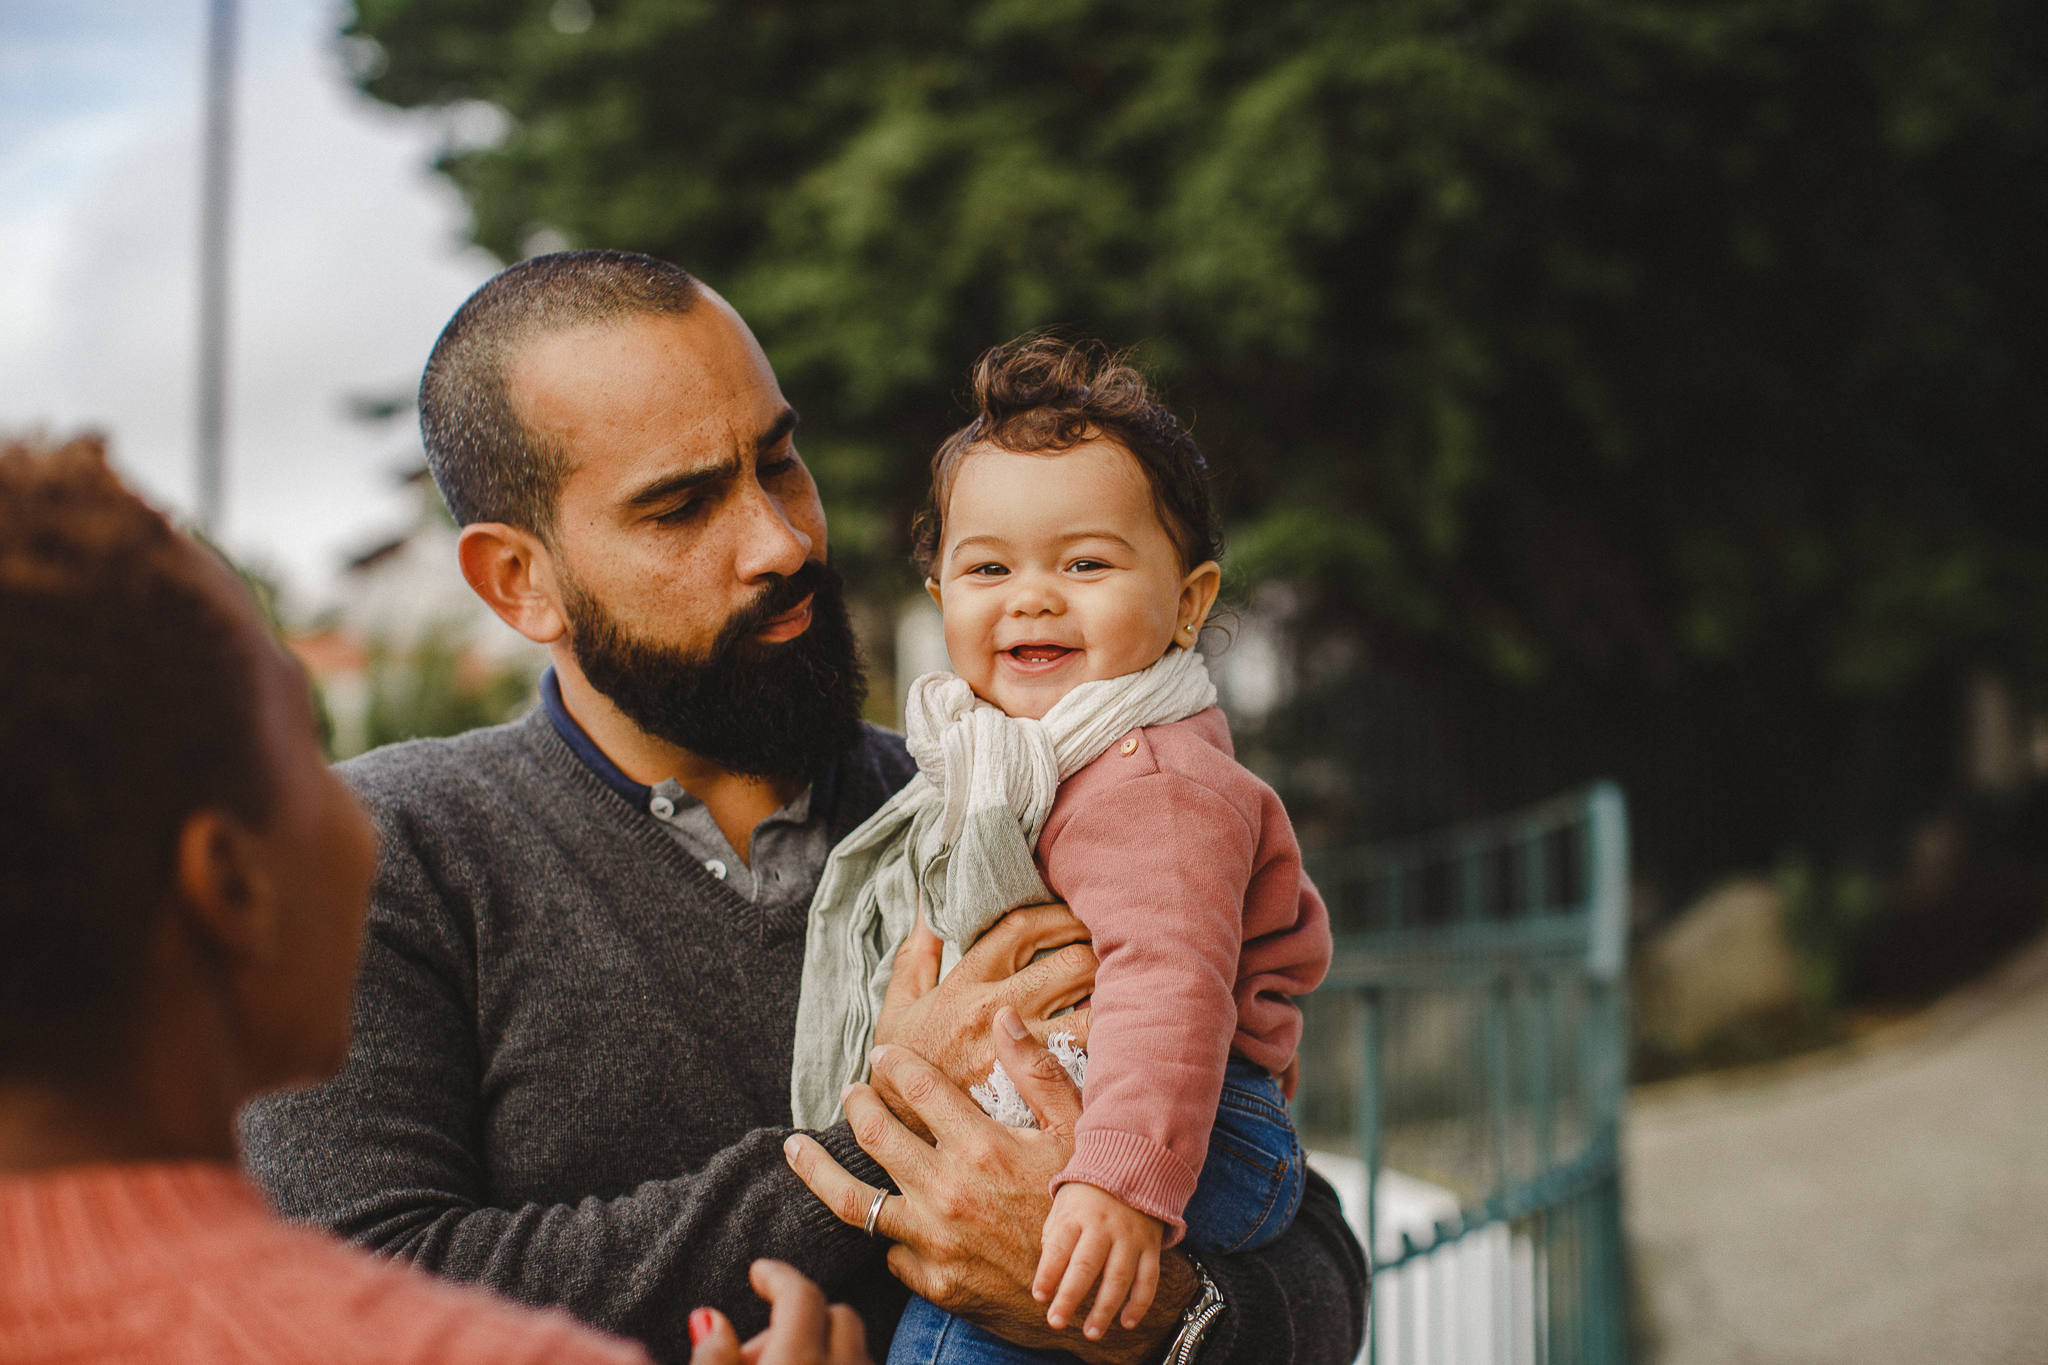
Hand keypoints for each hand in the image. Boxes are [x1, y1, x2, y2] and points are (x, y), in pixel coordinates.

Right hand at [686, 1259, 869, 1364]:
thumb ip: (713, 1358)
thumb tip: (709, 1318)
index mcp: (798, 1362)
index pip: (801, 1295)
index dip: (778, 1276)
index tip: (759, 1271)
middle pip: (837, 1316)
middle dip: (801, 1318)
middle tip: (756, 1351)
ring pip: (855, 1348)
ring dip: (822, 1347)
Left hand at [784, 1008, 1194, 1364]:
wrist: (1093, 1292)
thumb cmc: (1085, 1204)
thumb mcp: (1076, 1131)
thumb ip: (1037, 1071)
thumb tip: (1005, 1018)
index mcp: (981, 1146)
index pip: (917, 1087)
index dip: (893, 1063)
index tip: (881, 1053)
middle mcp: (949, 1191)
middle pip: (875, 1136)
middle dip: (855, 1106)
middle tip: (849, 1093)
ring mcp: (935, 1240)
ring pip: (854, 1201)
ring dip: (818, 1169)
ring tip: (796, 1148)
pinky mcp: (932, 1281)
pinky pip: (890, 1249)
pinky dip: (883, 1229)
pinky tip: (874, 1213)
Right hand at [872, 903, 1095, 1123]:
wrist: (901, 1125)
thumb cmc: (907, 1059)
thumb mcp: (900, 1002)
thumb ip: (918, 951)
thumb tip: (925, 903)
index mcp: (967, 981)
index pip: (1023, 927)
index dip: (1058, 914)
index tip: (1076, 914)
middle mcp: (996, 1009)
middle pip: (1070, 962)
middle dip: (1096, 950)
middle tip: (1111, 950)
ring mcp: (1019, 1051)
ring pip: (1089, 1011)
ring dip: (1112, 997)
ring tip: (1124, 991)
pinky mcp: (1034, 1087)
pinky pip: (1086, 1059)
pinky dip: (1106, 1044)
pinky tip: (1117, 1036)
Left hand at [1036, 1183, 1164, 1338]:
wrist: (1133, 1168)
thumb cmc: (1087, 1196)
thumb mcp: (1063, 1206)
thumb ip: (1054, 1237)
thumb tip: (1049, 1274)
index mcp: (1077, 1216)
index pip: (1059, 1247)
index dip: (1048, 1273)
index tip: (1039, 1296)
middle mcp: (1104, 1227)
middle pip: (1086, 1266)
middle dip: (1070, 1297)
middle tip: (1057, 1322)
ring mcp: (1130, 1237)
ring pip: (1118, 1277)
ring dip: (1104, 1308)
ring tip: (1091, 1332)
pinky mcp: (1151, 1246)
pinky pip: (1148, 1278)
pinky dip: (1140, 1303)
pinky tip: (1127, 1322)